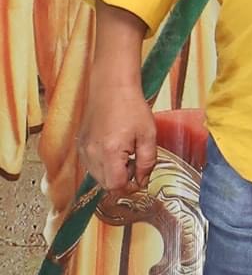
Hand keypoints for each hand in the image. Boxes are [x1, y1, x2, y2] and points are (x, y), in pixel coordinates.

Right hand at [79, 80, 158, 200]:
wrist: (111, 87)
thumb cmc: (131, 107)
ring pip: (98, 176)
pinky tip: (115, 149)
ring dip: (113, 173)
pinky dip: (104, 164)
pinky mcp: (80, 145)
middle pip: (105, 184)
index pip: (116, 186)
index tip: (141, 178)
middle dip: (123, 180)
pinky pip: (91, 165)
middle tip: (136, 163)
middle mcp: (91, 154)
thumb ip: (148, 162)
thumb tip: (143, 181)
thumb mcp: (148, 135)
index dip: (131, 186)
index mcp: (109, 152)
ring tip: (126, 153)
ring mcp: (83, 150)